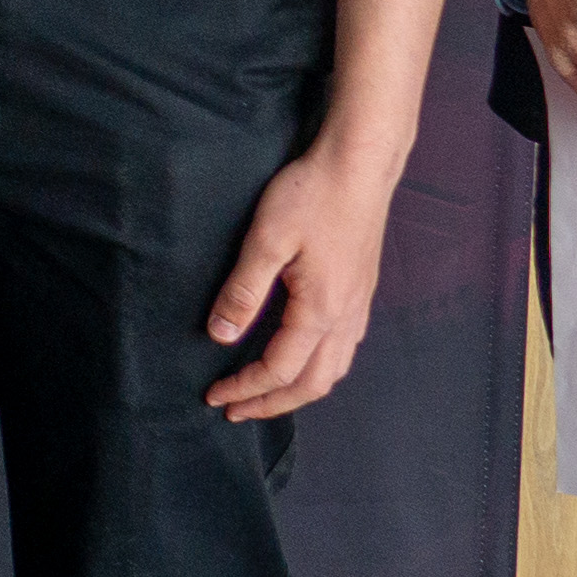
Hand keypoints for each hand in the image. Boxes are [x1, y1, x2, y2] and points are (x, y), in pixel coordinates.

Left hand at [202, 142, 396, 418]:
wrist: (359, 165)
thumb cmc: (310, 194)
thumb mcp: (266, 240)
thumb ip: (243, 291)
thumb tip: (220, 336)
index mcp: (319, 310)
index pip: (279, 370)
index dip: (245, 388)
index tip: (213, 395)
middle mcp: (346, 316)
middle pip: (313, 383)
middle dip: (273, 403)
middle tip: (236, 411)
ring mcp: (359, 305)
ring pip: (335, 369)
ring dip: (299, 389)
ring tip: (267, 394)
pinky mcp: (362, 290)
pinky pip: (345, 347)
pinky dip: (321, 367)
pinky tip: (304, 357)